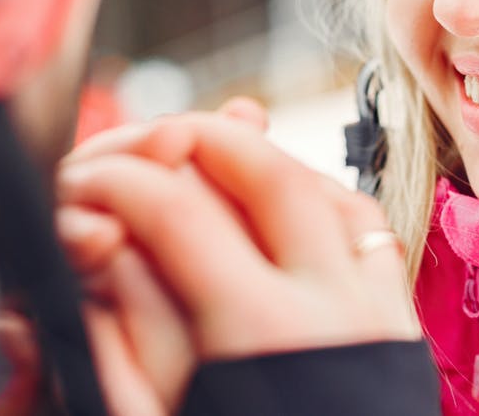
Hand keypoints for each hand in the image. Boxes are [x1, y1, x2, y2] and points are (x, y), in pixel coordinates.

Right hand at [57, 97, 418, 411]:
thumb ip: (116, 338)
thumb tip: (84, 248)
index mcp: (258, 335)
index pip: (173, 209)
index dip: (114, 180)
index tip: (81, 187)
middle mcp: (332, 308)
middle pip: (266, 173)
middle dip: (196, 139)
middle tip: (145, 142)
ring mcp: (376, 314)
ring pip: (329, 192)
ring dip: (266, 164)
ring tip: (210, 160)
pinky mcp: (398, 333)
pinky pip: (368, 236)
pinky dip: (321, 202)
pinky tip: (282, 206)